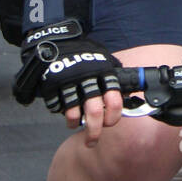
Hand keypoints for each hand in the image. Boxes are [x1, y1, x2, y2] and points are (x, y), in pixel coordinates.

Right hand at [13, 19, 122, 146]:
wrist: (59, 41)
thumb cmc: (85, 54)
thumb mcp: (104, 60)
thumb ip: (114, 77)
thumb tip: (128, 93)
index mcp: (104, 74)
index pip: (114, 100)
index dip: (114, 116)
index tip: (110, 122)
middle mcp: (88, 80)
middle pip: (94, 112)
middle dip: (95, 130)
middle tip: (92, 139)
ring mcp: (70, 83)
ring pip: (74, 113)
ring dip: (75, 124)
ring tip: (75, 125)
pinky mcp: (53, 86)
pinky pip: (57, 106)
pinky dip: (61, 113)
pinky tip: (64, 112)